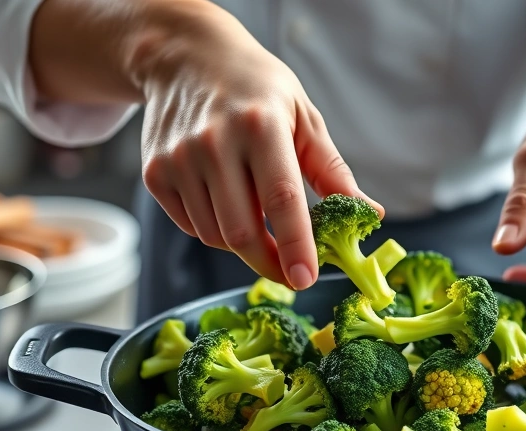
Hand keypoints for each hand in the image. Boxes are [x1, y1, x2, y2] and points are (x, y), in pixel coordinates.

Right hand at [138, 0, 382, 289]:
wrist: (185, 58)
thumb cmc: (255, 89)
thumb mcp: (303, 117)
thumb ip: (332, 171)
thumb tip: (370, 213)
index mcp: (260, 125)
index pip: (281, 199)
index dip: (296, 245)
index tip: (306, 278)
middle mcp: (214, 142)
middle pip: (242, 232)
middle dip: (270, 262)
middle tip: (291, 271)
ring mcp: (178, 159)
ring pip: (215, 236)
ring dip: (242, 243)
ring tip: (256, 215)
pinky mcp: (155, 174)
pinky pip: (192, 227)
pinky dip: (214, 229)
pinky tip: (225, 201)